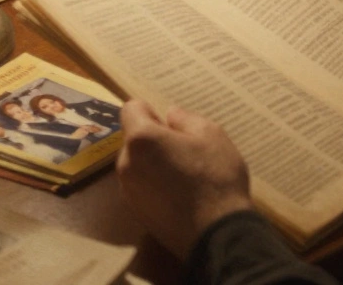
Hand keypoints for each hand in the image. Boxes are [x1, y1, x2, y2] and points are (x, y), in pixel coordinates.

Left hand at [117, 100, 253, 258]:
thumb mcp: (211, 135)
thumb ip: (186, 118)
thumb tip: (170, 115)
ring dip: (153, 162)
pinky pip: (141, 186)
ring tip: (183, 174)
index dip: (152, 111)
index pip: (132, 108)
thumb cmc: (215, 178)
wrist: (217, 235)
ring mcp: (128, 191)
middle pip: (133, 139)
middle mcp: (126, 163)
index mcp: (141, 139)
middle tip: (184, 150)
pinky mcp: (135, 213)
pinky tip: (179, 195)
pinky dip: (154, 184)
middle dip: (153, 139)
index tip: (172, 126)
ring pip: (136, 163)